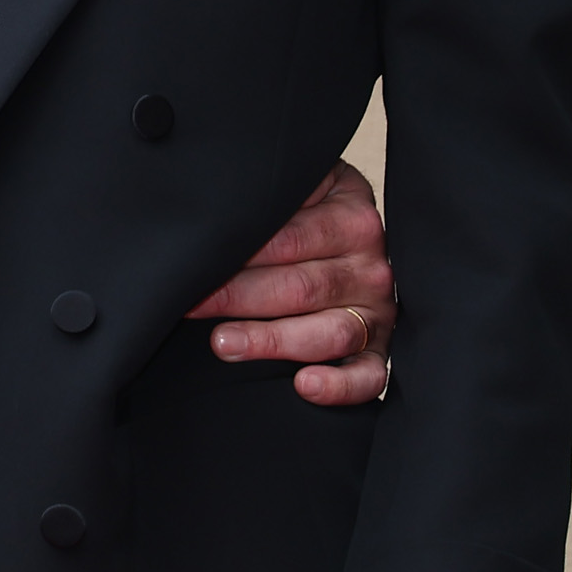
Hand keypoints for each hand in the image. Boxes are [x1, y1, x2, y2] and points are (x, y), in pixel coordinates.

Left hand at [190, 159, 393, 404]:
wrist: (352, 233)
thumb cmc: (305, 212)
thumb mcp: (299, 186)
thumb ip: (271, 191)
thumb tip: (215, 205)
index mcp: (351, 219)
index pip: (290, 239)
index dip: (237, 252)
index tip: (192, 263)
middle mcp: (370, 265)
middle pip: (302, 287)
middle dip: (239, 298)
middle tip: (192, 304)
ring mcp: (378, 309)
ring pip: (330, 331)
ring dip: (273, 340)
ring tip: (224, 343)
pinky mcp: (380, 347)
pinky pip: (370, 375)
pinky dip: (340, 385)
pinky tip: (304, 385)